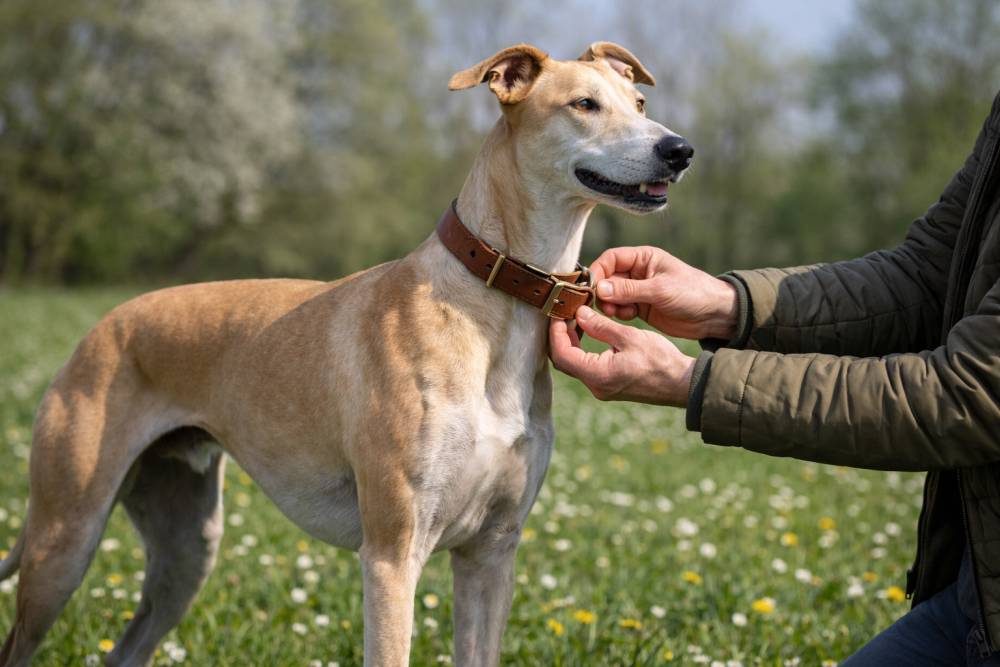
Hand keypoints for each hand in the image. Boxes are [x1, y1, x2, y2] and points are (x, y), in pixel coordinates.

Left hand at [549, 306, 695, 406]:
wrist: (682, 384)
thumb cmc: (661, 361)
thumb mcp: (630, 337)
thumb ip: (601, 326)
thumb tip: (579, 314)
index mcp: (598, 375)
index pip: (562, 354)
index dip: (556, 333)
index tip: (559, 313)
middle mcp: (595, 386)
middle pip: (564, 361)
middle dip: (560, 337)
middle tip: (564, 314)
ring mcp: (602, 388)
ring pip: (574, 365)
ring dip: (571, 343)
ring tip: (576, 319)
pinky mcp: (608, 387)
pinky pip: (586, 368)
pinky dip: (582, 350)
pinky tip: (589, 333)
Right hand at [590, 246, 737, 340]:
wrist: (714, 315)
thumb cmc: (692, 293)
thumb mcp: (660, 290)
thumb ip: (629, 290)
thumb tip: (599, 289)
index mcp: (643, 258)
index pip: (611, 258)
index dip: (598, 271)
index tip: (591, 287)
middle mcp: (638, 272)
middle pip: (607, 278)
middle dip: (602, 291)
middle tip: (602, 305)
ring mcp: (638, 291)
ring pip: (611, 295)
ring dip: (609, 304)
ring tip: (618, 312)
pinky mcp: (641, 308)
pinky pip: (620, 308)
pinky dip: (618, 313)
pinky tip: (629, 316)